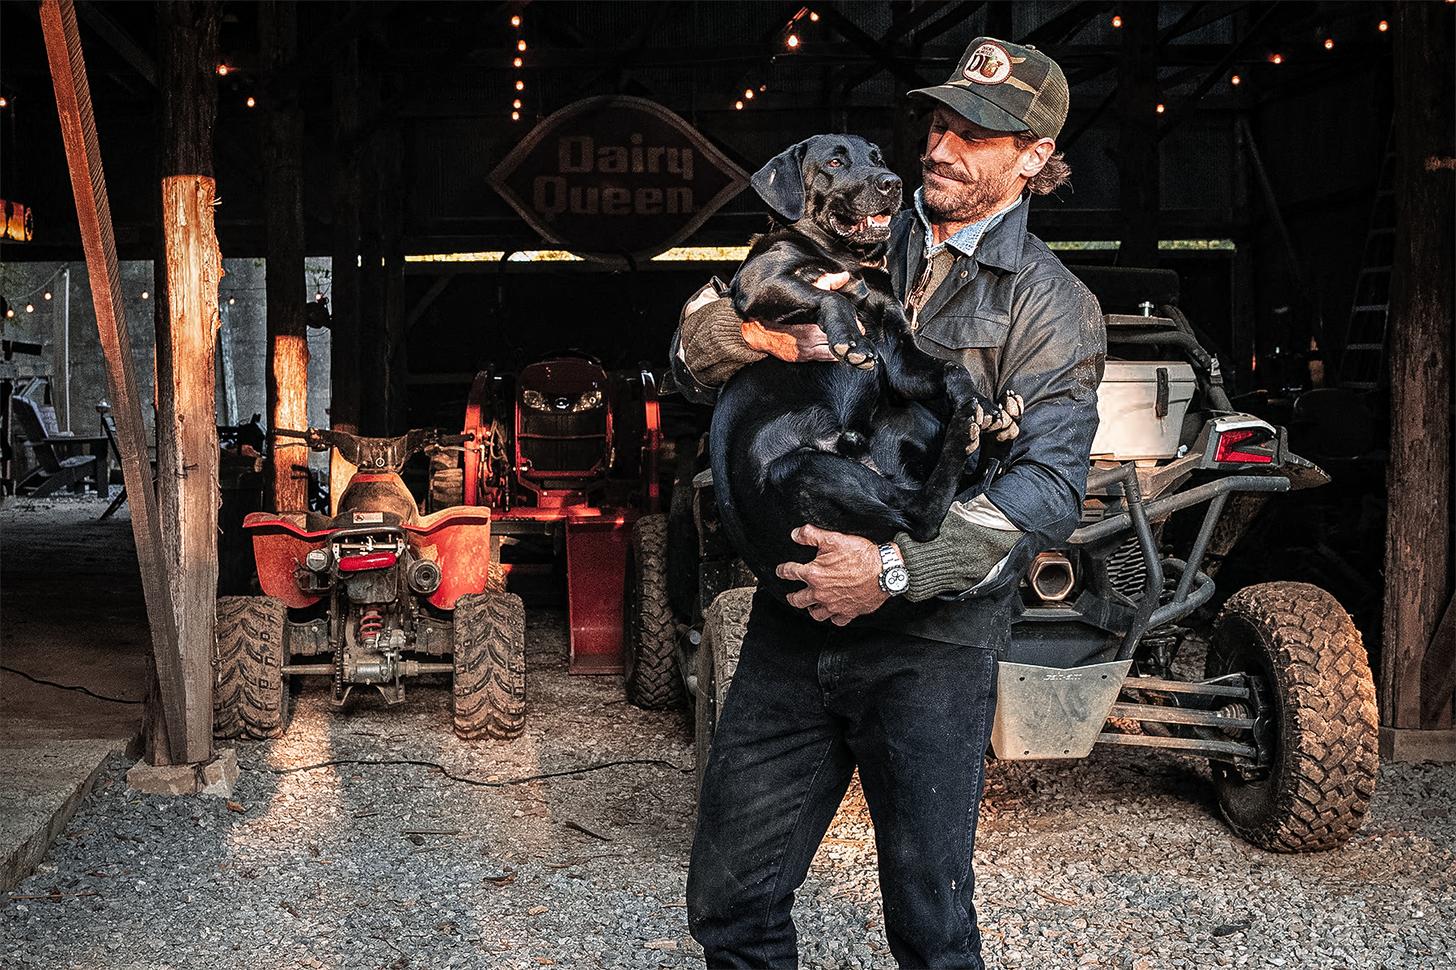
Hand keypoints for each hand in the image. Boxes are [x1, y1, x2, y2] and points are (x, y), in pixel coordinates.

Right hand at [740, 272, 854, 363]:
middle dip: (850, 337)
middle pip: (839, 338)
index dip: (853, 326)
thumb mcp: (802, 292)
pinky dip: (833, 355)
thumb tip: (844, 276)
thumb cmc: (779, 310)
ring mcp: (806, 348)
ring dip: (843, 349)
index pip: (840, 324)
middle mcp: (810, 335)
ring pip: (834, 351)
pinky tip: (838, 352)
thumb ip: (825, 283)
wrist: (754, 329)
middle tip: (859, 335)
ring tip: (852, 346)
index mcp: (812, 319)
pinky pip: (824, 358)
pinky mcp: (801, 357)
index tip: (860, 326)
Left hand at [775, 524, 888, 624]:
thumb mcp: (834, 539)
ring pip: (815, 614)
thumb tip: (795, 534)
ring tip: (809, 606)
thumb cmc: (861, 555)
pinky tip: (832, 613)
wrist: (885, 570)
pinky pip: (836, 620)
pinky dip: (833, 618)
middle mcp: (821, 593)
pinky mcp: (849, 612)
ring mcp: (834, 605)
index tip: (780, 571)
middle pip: (798, 599)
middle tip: (791, 595)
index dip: (782, 570)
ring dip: (810, 609)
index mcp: (814, 574)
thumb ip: (811, 535)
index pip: (790, 573)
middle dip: (792, 596)